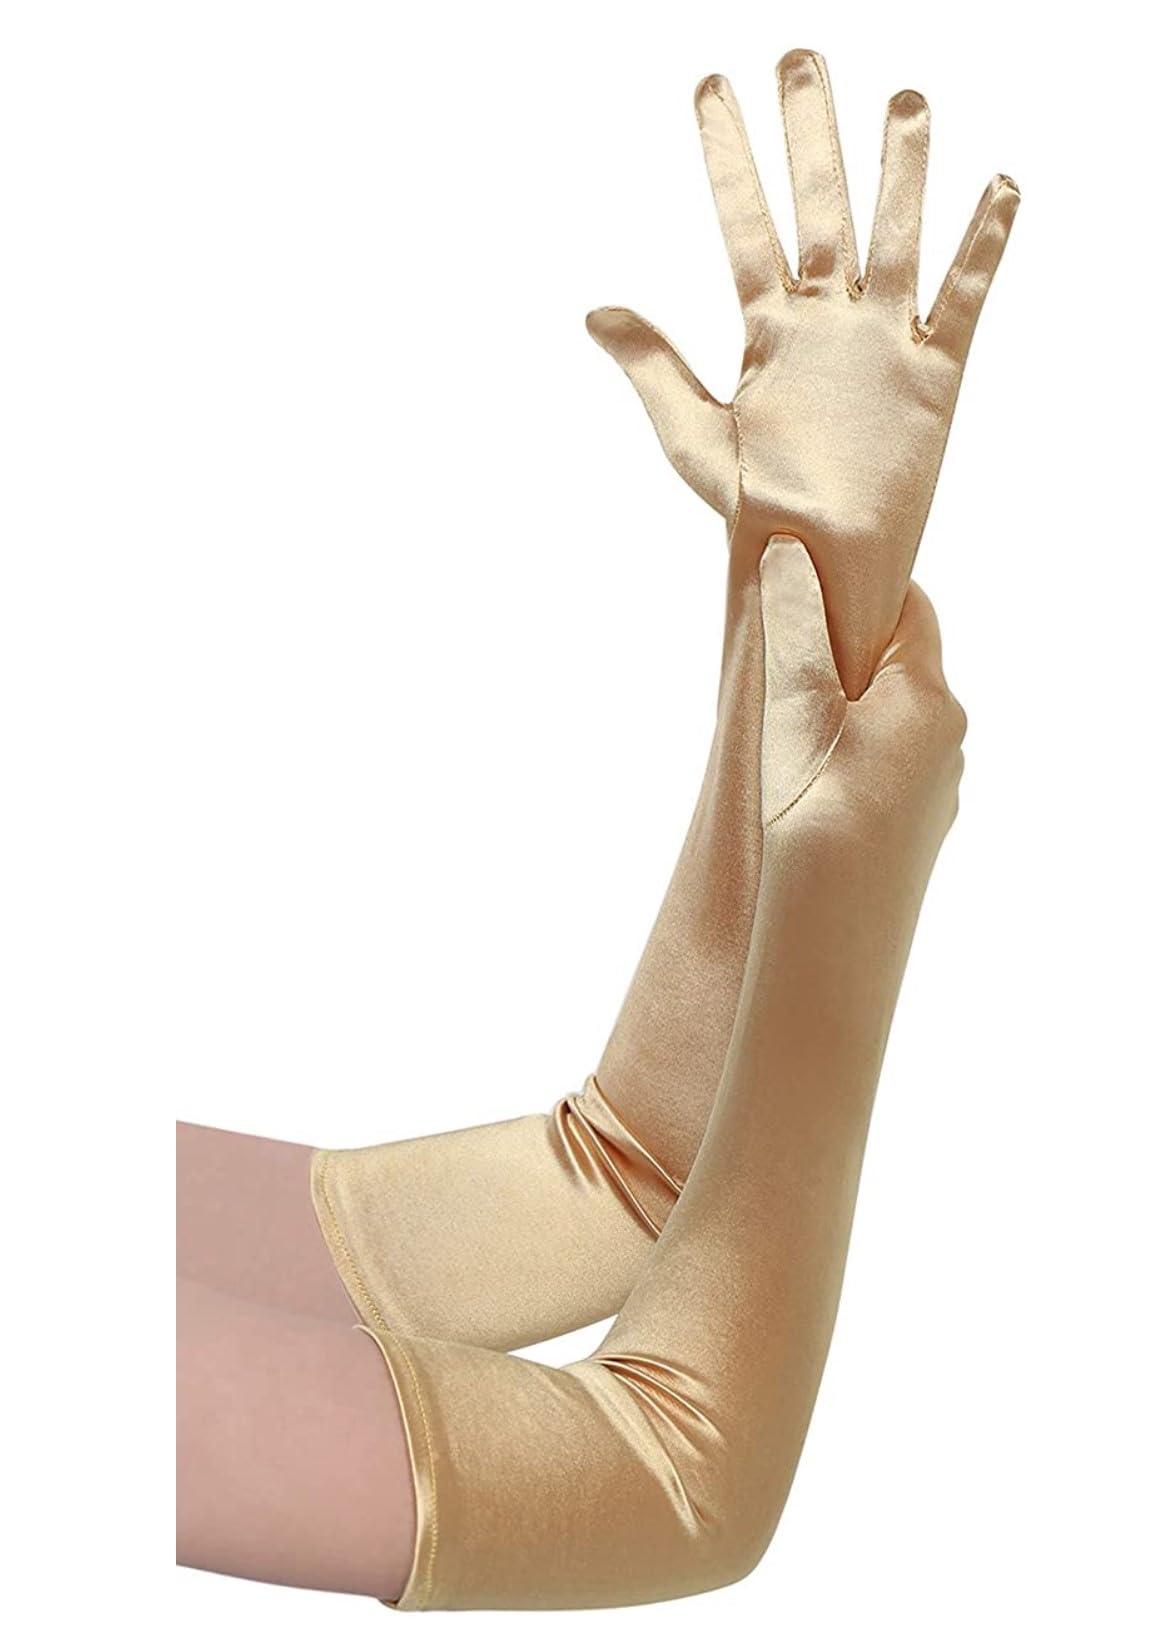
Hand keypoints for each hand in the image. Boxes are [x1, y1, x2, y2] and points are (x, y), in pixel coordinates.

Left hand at [588, 49, 1018, 698]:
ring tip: (907, 99)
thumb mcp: (693, 437)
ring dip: (901, 171)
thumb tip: (596, 309)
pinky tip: (997, 187)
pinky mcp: (934, 375)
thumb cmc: (755, 512)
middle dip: (811, 135)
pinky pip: (963, 296)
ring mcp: (881, 343)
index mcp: (766, 331)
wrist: (819, 564)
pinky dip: (982, 245)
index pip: (744, 222)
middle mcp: (826, 323)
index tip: (711, 87)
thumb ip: (653, 367)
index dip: (727, 157)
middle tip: (802, 57)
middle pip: (821, 208)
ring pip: (895, 235)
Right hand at [759, 535, 964, 881]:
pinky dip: (845, 763)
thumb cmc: (815, 813)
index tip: (807, 583)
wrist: (833, 939)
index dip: (859, 587)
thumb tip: (792, 550)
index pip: (910, 608)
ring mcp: (934, 794)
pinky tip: (802, 789)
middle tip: (776, 655)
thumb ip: (794, 625)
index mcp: (930, 698)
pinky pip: (881, 774)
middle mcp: (947, 741)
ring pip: (887, 726)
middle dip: (839, 654)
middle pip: (896, 668)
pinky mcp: (912, 837)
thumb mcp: (796, 706)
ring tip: (779, 730)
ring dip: (840, 714)